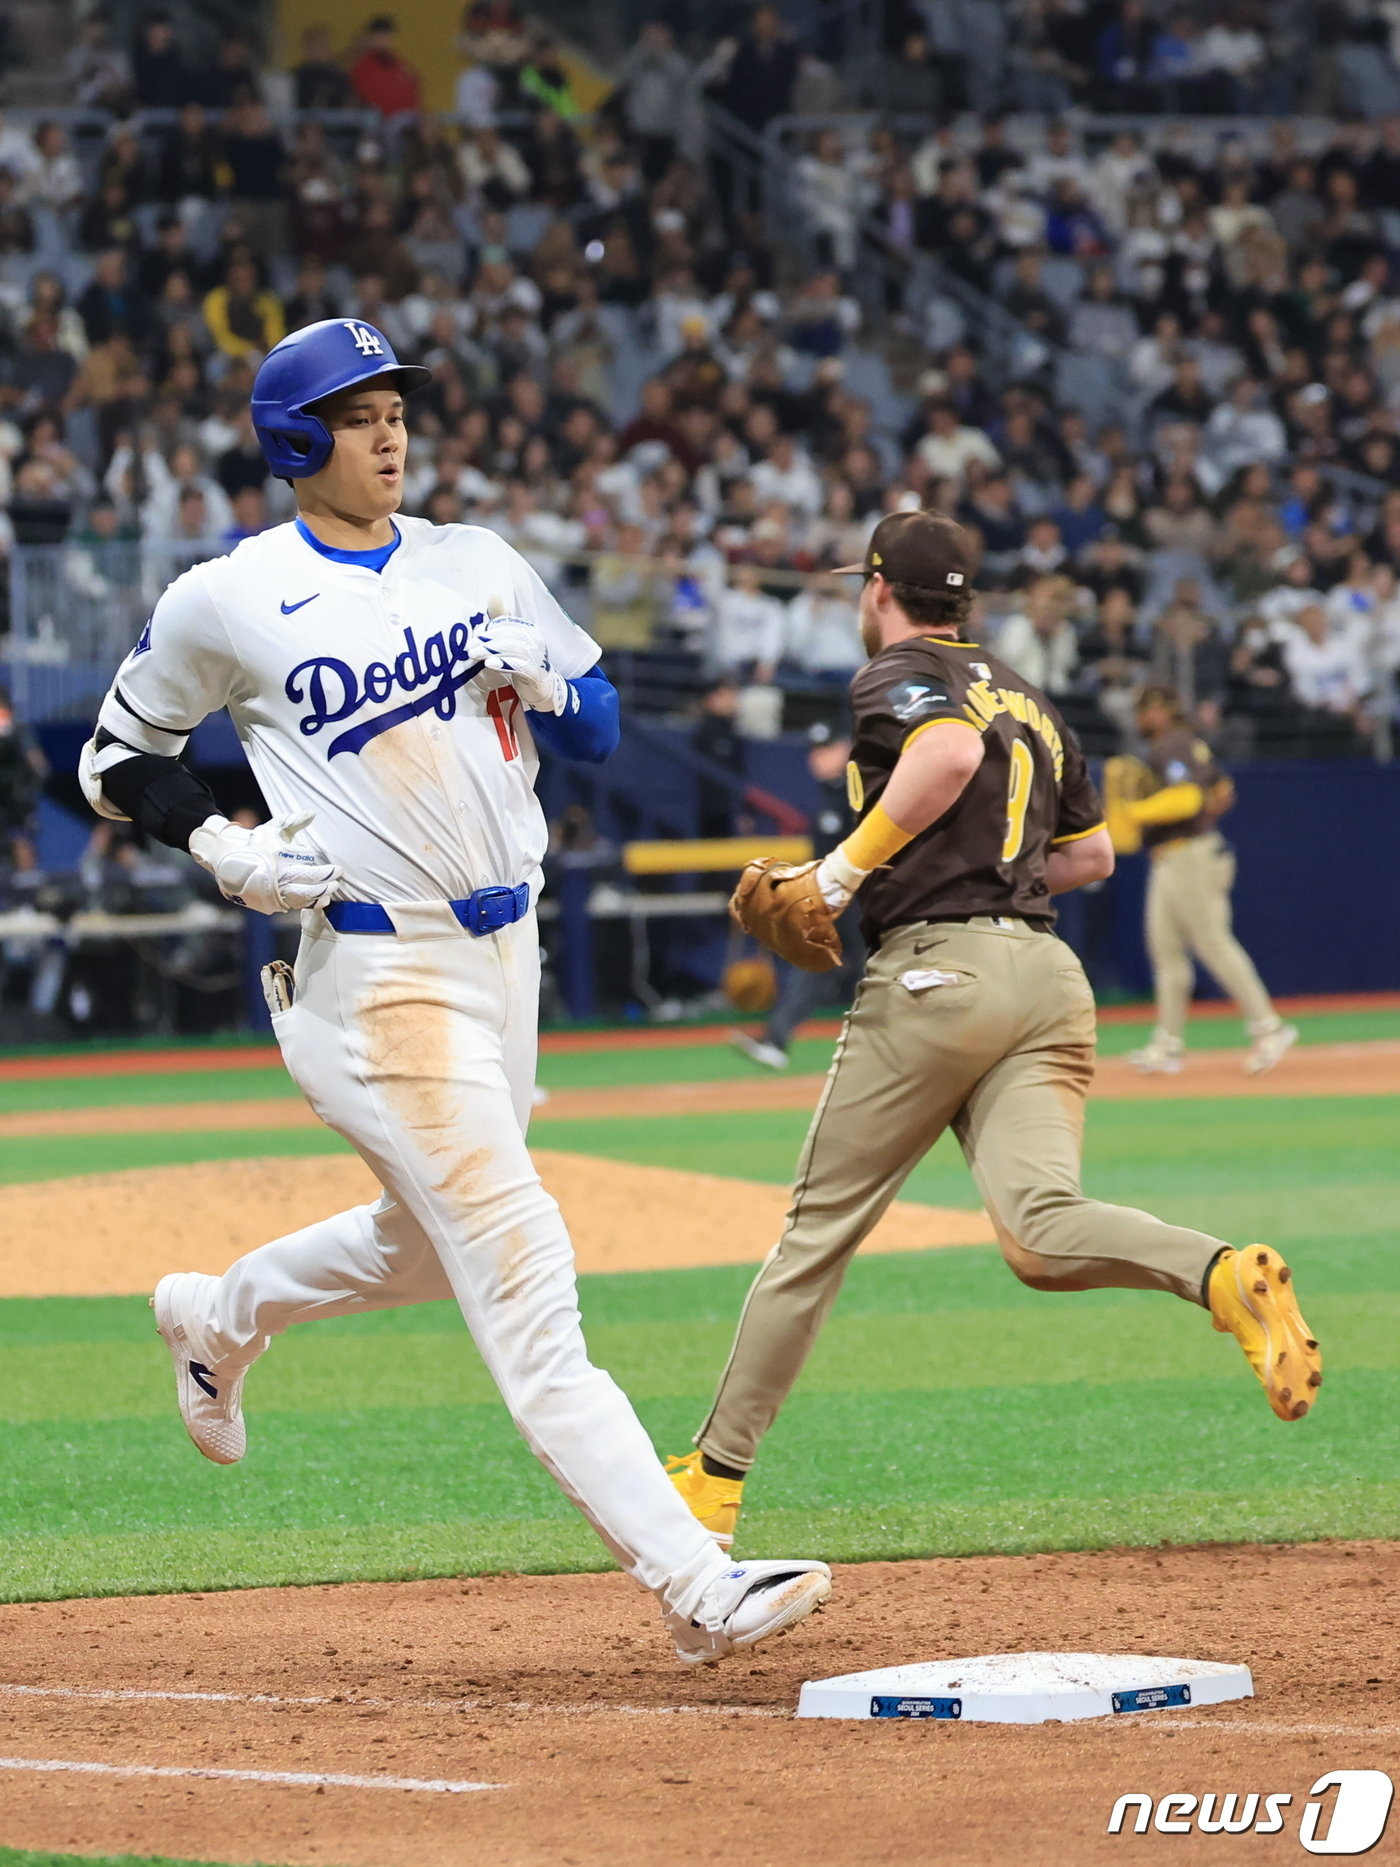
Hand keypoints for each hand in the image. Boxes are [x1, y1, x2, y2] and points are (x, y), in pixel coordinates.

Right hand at [189, 811, 340, 914]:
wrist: (226, 856)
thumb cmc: (256, 840)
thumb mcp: (274, 828)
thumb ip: (294, 821)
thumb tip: (312, 813)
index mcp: (280, 865)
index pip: (310, 874)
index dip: (326, 873)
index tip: (338, 870)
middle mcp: (277, 882)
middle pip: (307, 890)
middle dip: (325, 888)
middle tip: (337, 883)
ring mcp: (272, 894)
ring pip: (300, 901)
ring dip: (317, 898)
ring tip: (328, 894)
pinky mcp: (268, 901)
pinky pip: (291, 906)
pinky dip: (304, 904)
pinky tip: (316, 901)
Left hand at [467, 611, 567, 714]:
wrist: (543, 687)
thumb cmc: (524, 662)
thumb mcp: (512, 640)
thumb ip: (502, 620)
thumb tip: (494, 595)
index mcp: (529, 629)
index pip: (507, 623)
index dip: (489, 629)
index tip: (473, 637)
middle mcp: (535, 639)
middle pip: (508, 635)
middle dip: (486, 640)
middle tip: (469, 647)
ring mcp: (538, 656)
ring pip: (512, 649)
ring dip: (490, 651)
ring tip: (474, 655)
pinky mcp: (536, 672)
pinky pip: (519, 665)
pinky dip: (503, 663)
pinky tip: (489, 664)